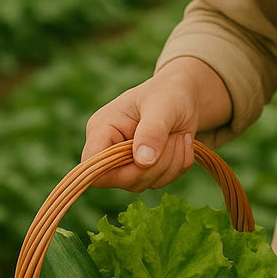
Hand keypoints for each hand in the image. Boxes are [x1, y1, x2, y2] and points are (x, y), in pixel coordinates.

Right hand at [82, 57, 230, 190]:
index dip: (111, 170)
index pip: (91, 163)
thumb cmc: (168, 94)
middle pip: (122, 179)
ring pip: (144, 183)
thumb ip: (152, 132)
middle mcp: (109, 150)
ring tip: (179, 135)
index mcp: (102, 129)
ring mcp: (126, 164)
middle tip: (174, 137)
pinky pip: (161, 182)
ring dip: (171, 163)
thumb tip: (143, 162)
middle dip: (155, 164)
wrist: (185, 98)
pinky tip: (181, 143)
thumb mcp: (162, 106)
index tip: (142, 160)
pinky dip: (178, 165)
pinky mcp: (144, 172)